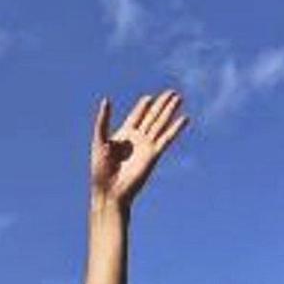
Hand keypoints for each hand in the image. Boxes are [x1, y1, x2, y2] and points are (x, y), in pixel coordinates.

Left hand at [91, 90, 188, 207]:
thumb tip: (106, 100)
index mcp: (123, 135)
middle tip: (172, 92)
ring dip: (170, 111)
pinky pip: (166, 138)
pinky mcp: (154, 155)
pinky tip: (184, 118)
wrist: (110, 190)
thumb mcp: (99, 140)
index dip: (142, 107)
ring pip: (160, 124)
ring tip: (179, 98)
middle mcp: (137, 139)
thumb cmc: (101, 169)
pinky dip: (175, 128)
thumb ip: (103, 121)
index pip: (136, 116)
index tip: (149, 97)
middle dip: (161, 104)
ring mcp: (147, 146)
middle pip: (152, 117)